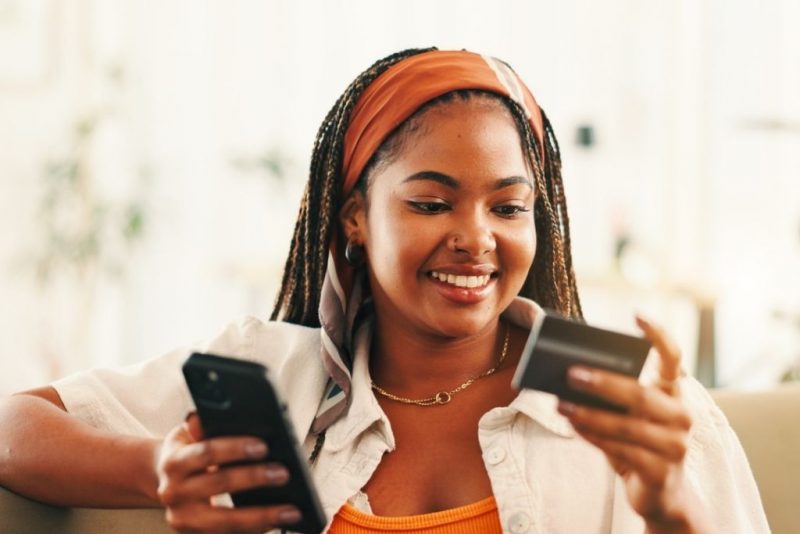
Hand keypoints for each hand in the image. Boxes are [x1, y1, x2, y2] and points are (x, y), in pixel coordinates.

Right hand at [154, 413, 301, 532]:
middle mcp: (172, 492)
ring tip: (292, 511)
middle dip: (253, 478)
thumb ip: (201, 425)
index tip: (263, 446)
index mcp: (173, 462)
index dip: (235, 448)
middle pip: (218, 484)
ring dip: (262, 517)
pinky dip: (255, 531)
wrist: (162, 481)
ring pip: (225, 522)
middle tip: (284, 473)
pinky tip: (277, 523)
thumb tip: (210, 414)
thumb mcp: (189, 434)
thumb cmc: (187, 452)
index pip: (206, 452)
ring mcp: (182, 518)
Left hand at [557, 316, 708, 532]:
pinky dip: (594, 437)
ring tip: (560, 403)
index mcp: (674, 395)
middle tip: (571, 372)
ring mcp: (675, 447)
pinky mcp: (662, 473)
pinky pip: (622, 451)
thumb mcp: (629, 417)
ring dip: (590, 413)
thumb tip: (573, 373)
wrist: (661, 495)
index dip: (658, 335)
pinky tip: (573, 425)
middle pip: (640, 394)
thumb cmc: (638, 444)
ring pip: (627, 425)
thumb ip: (612, 396)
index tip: (637, 315)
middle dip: (603, 382)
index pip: (673, 359)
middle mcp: (682, 417)